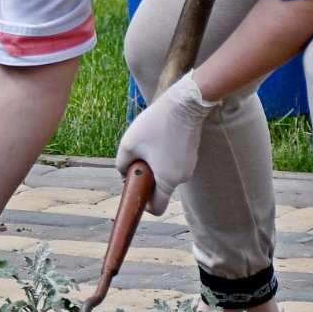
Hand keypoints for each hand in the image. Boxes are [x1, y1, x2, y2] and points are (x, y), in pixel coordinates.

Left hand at [114, 70, 218, 214]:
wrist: (185, 103)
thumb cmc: (156, 124)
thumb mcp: (128, 145)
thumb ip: (121, 165)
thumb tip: (123, 173)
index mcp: (168, 180)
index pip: (157, 208)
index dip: (143, 204)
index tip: (134, 189)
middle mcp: (182, 177)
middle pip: (160, 191)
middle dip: (146, 181)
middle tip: (136, 161)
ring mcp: (189, 166)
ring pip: (166, 176)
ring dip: (154, 167)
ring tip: (148, 145)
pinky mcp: (191, 155)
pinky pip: (173, 164)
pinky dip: (163, 159)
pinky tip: (159, 139)